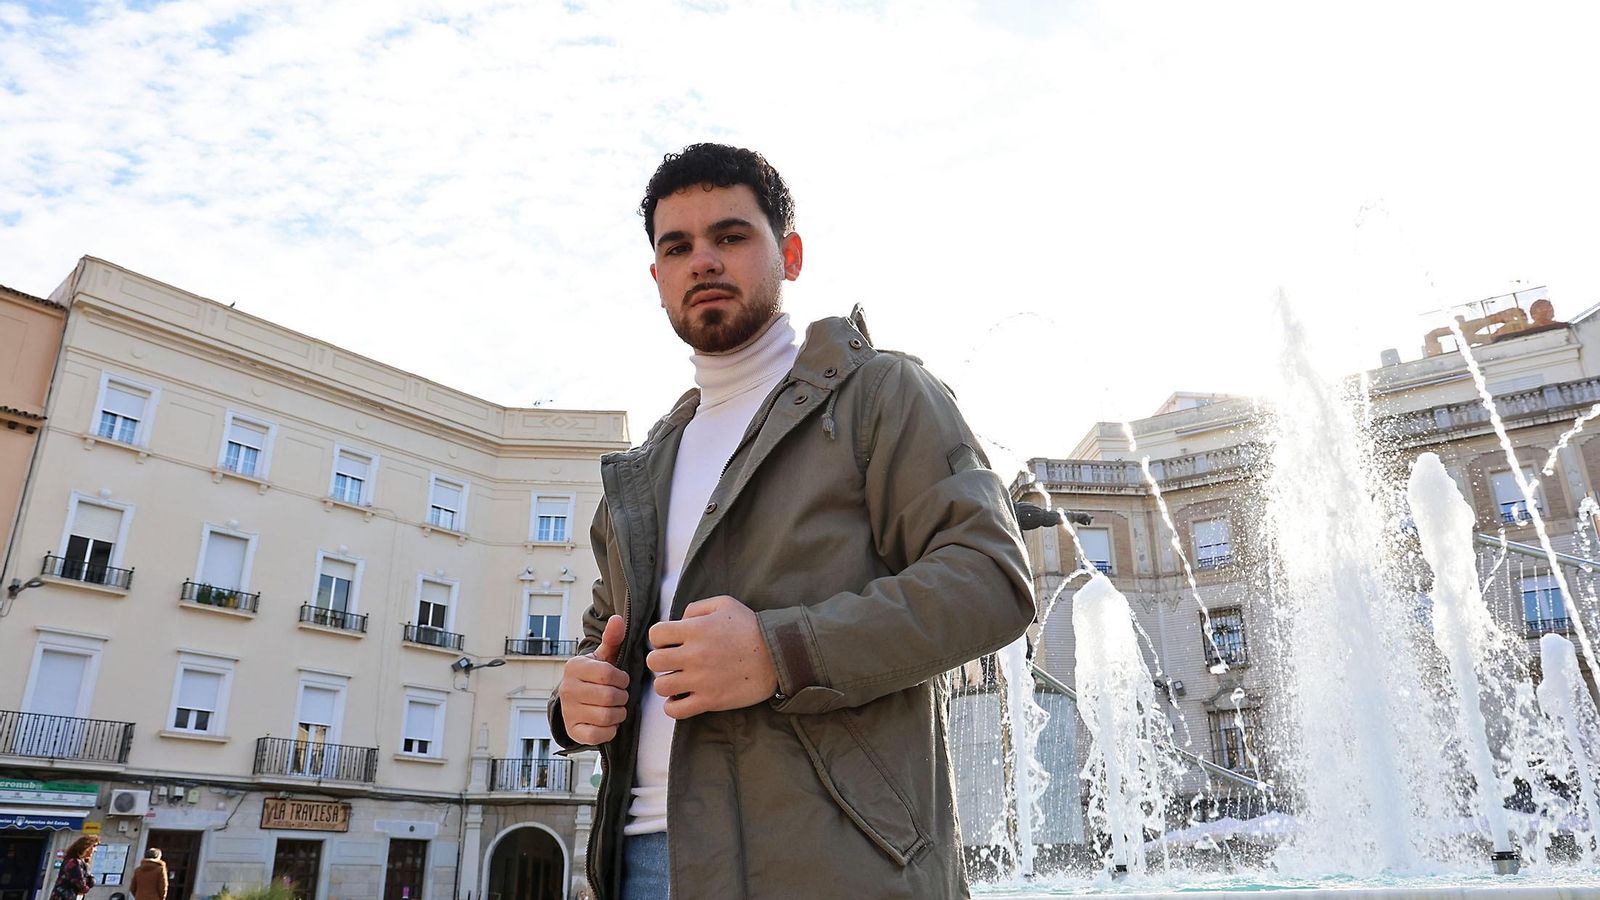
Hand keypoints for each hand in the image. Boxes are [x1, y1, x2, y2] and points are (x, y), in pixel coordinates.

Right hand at [558, 615, 629, 744]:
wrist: (573, 702)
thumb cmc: (593, 676)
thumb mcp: (602, 657)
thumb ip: (612, 639)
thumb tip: (618, 618)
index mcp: (574, 667)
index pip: (608, 674)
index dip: (622, 679)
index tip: (621, 680)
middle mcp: (567, 689)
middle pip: (609, 696)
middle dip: (622, 697)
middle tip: (620, 695)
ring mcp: (568, 711)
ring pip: (606, 716)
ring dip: (618, 713)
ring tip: (616, 707)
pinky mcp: (573, 731)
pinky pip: (598, 735)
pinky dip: (609, 730)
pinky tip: (608, 722)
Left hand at [647, 595, 777, 718]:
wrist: (778, 655)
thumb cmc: (751, 628)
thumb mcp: (724, 604)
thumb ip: (696, 608)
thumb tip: (679, 620)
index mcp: (695, 630)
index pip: (656, 634)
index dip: (661, 637)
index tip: (671, 641)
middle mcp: (694, 655)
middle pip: (654, 662)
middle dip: (661, 660)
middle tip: (674, 661)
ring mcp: (701, 680)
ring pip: (661, 687)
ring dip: (666, 683)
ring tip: (678, 680)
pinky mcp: (710, 701)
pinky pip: (675, 711)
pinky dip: (673, 706)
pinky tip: (682, 698)